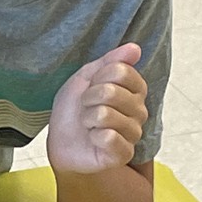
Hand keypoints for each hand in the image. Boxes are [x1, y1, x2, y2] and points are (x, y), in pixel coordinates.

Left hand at [47, 43, 149, 175]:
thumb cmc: (75, 108)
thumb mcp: (86, 77)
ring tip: (88, 124)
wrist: (61, 140)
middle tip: (86, 108)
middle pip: (111, 92)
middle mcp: (139, 110)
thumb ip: (110, 61)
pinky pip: (109, 137)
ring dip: (87, 118)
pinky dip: (93, 136)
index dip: (97, 78)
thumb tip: (135, 48)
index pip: (121, 71)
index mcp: (134, 89)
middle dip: (88, 98)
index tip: (90, 87)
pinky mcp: (124, 153)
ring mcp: (134, 133)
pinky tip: (94, 139)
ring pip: (105, 114)